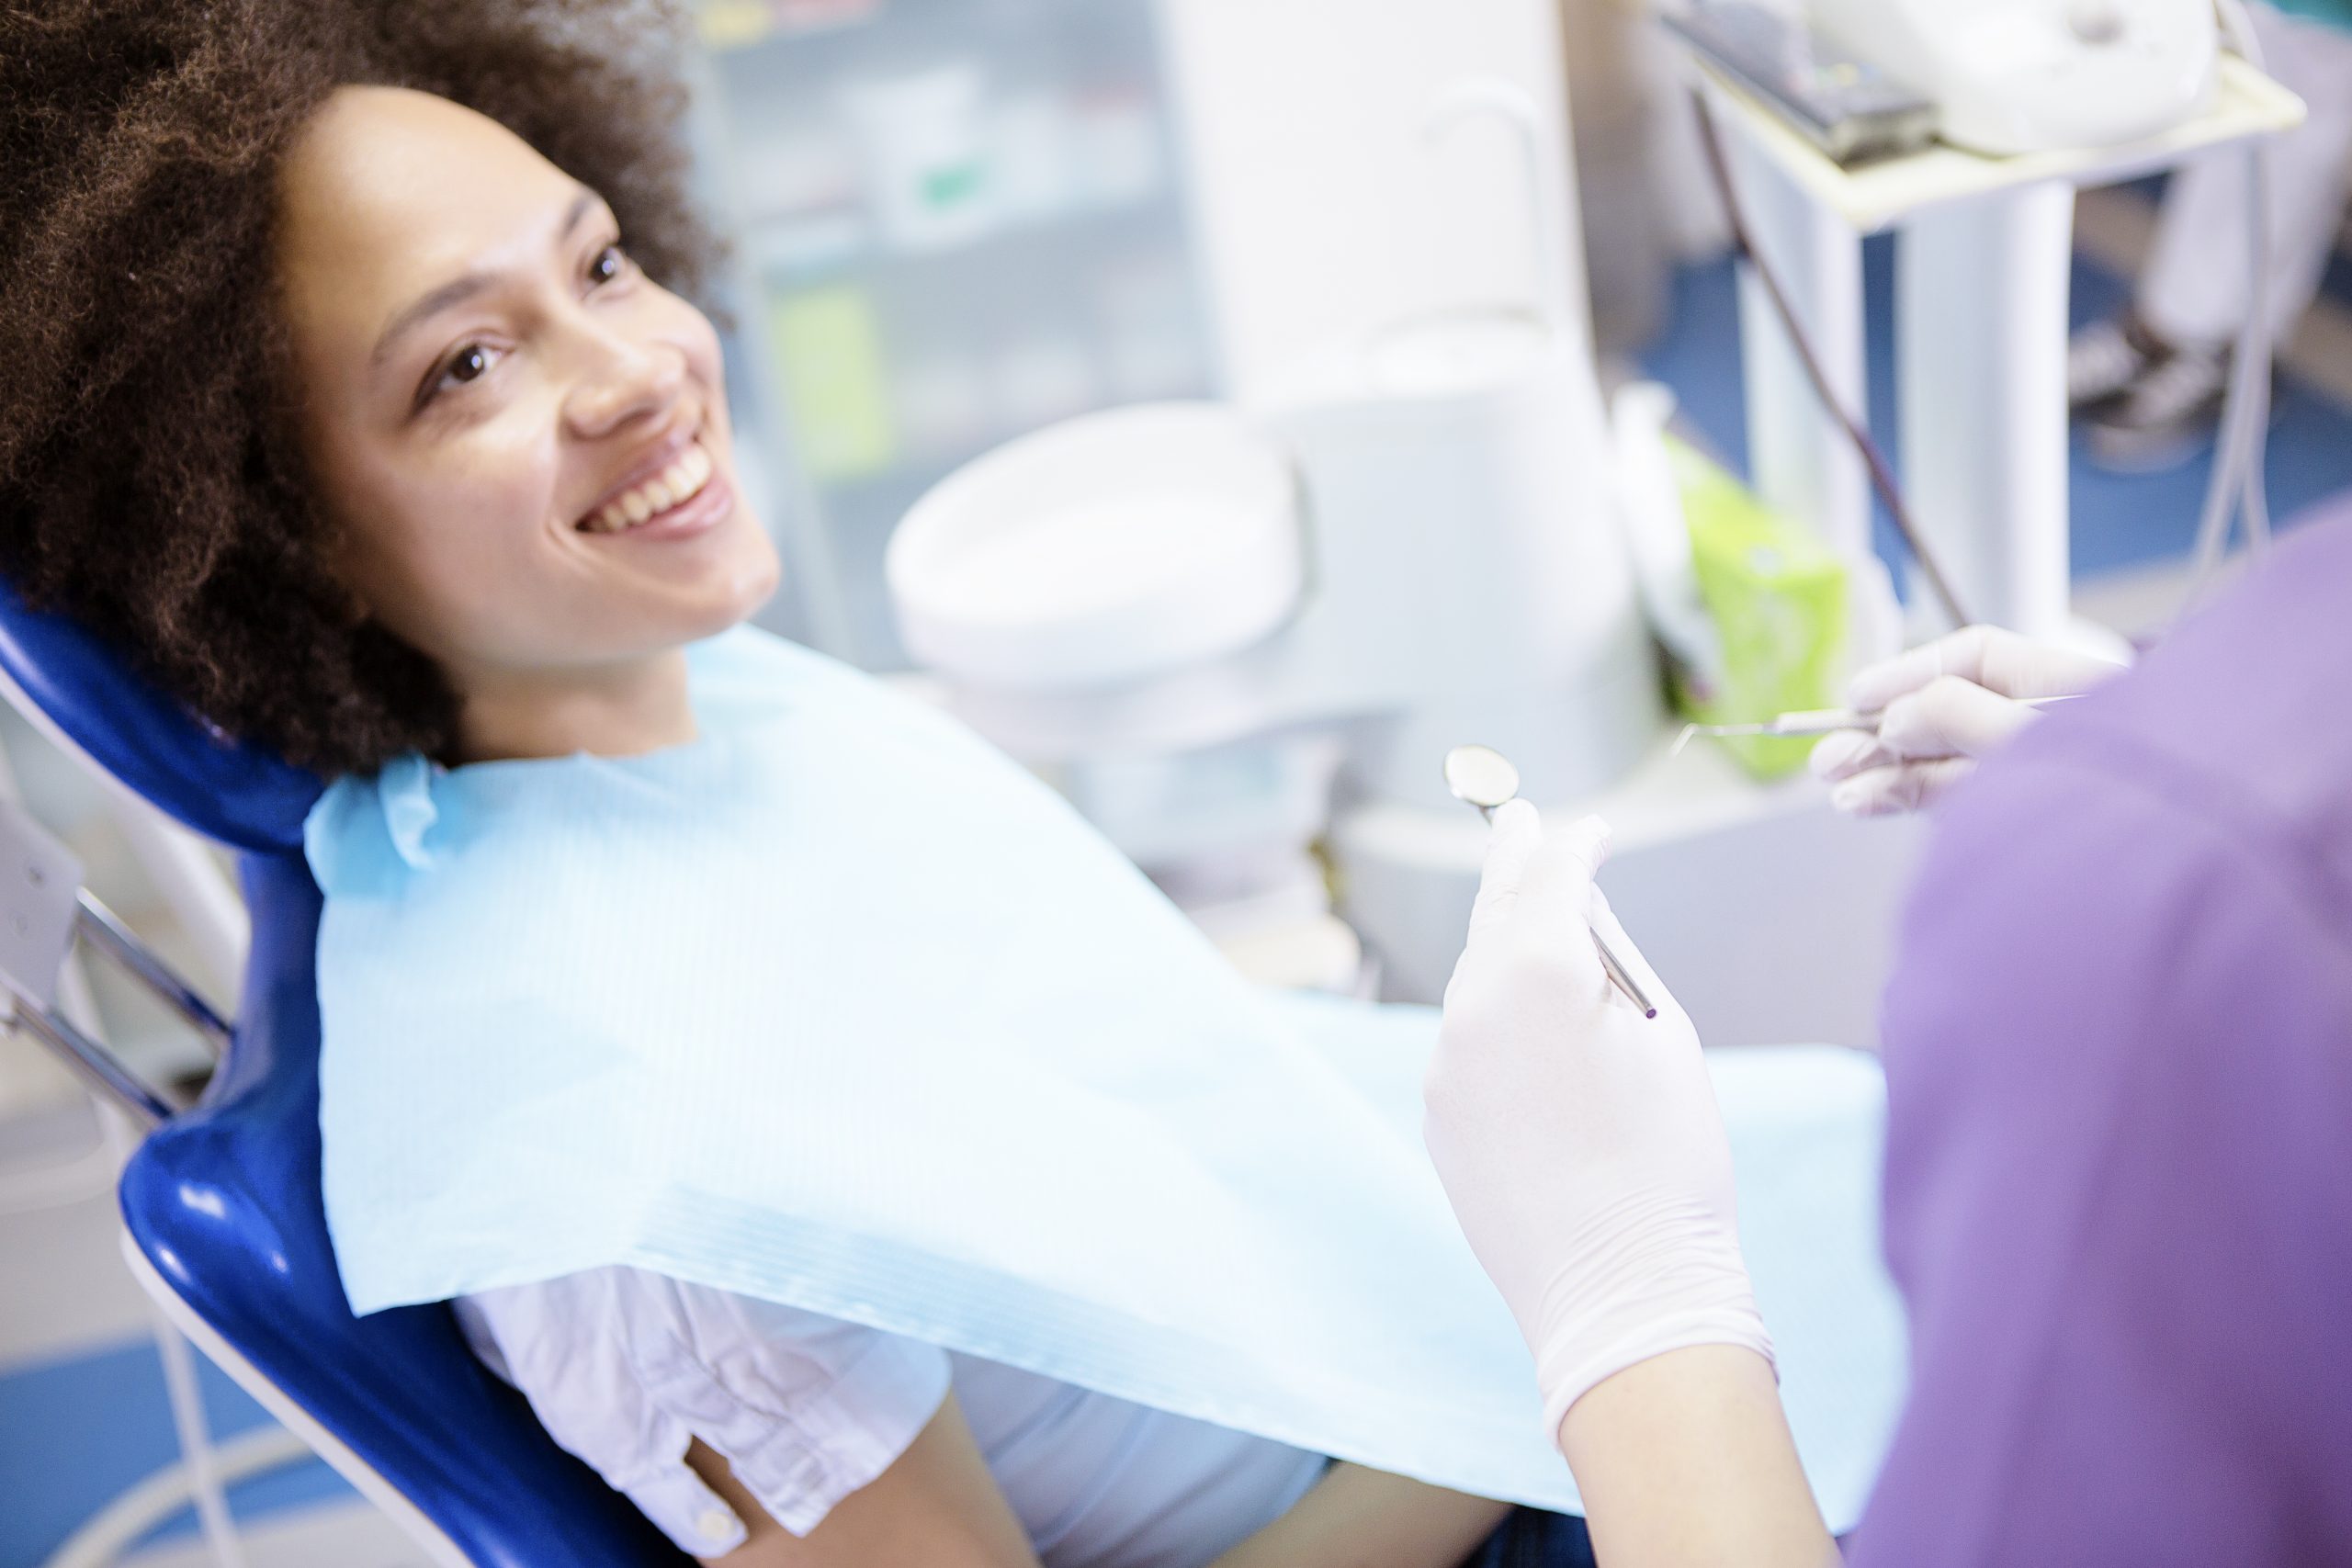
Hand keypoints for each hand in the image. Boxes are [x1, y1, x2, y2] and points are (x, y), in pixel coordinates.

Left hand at [1424, 802, 1769, 1446]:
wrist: (1623, 1292)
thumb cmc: (1668, 1164)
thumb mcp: (1664, 1034)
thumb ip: (1609, 960)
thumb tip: (1574, 919)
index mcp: (1535, 973)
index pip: (1550, 876)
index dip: (1573, 845)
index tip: (1587, 829)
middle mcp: (1470, 1008)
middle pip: (1494, 915)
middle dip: (1512, 866)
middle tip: (1514, 820)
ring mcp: (1444, 1066)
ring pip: (1474, 981)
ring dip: (1503, 948)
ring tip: (1531, 918)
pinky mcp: (1439, 1116)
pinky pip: (1466, 1042)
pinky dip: (1493, 1018)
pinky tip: (1526, 1024)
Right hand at [1811, 625, 2123, 816]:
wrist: (2188, 867)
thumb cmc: (2135, 794)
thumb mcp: (2035, 738)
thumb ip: (1960, 719)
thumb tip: (1895, 717)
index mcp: (2067, 688)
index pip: (1976, 660)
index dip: (1910, 672)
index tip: (1858, 696)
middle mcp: (2046, 728)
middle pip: (1948, 714)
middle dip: (1883, 732)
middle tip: (1825, 756)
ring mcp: (2032, 777)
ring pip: (1943, 764)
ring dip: (1885, 772)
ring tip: (1835, 786)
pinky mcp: (2020, 823)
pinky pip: (1953, 802)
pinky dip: (1907, 801)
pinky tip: (1866, 803)